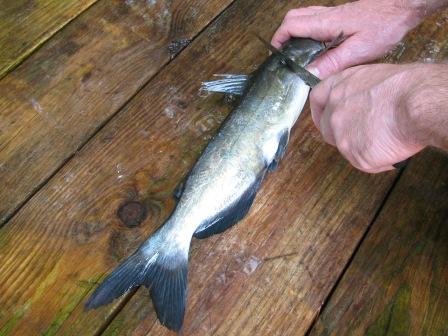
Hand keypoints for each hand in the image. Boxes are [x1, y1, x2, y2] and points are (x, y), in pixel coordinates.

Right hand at [271, 0, 423, 77]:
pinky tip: (318, 45)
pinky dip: (309, 30)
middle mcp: (325, 16)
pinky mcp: (341, 16)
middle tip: (285, 53)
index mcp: (325, 24)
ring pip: (304, 17)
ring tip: (298, 52)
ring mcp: (333, 14)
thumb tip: (310, 74)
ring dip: (295, 31)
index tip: (277, 55)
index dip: (279, 39)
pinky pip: (316, 19)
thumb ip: (332, 62)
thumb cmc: (384, 25)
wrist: (403, 7)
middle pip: (293, 18)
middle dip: (284, 35)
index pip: (291, 26)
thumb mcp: (358, 50)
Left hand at [310, 64, 425, 172]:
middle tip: (365, 133)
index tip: (326, 117)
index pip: (317, 99)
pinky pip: (365, 162)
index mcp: (338, 88)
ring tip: (389, 136)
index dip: (322, 110)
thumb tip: (362, 102)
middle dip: (342, 134)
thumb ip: (358, 91)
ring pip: (347, 148)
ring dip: (363, 146)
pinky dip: (379, 159)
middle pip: (328, 129)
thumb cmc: (407, 87)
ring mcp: (342, 136)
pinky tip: (394, 148)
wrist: (418, 103)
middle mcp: (334, 113)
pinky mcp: (355, 156)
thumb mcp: (374, 77)